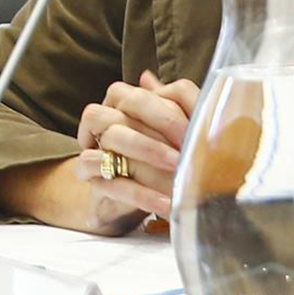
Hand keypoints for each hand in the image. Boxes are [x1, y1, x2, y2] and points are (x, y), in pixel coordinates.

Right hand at [74, 71, 198, 219]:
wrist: (128, 202)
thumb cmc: (154, 164)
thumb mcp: (172, 139)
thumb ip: (180, 111)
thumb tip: (202, 93)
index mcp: (121, 102)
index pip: (141, 91)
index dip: (170, 103)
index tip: (196, 123)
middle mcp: (104, 120)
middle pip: (125, 102)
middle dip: (163, 120)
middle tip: (190, 142)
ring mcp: (93, 148)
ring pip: (112, 135)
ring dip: (147, 148)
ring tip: (176, 166)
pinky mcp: (91, 180)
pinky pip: (112, 182)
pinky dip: (141, 193)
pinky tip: (166, 203)